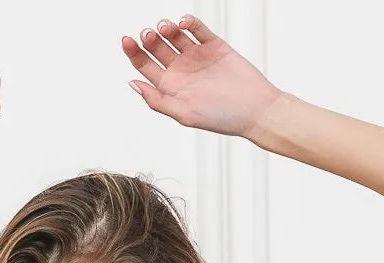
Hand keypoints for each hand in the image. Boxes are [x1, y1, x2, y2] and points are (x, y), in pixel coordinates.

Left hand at [122, 14, 282, 138]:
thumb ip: (157, 100)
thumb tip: (133, 84)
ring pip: (175, 36)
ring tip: (165, 27)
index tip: (127, 41)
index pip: (145, 66)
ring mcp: (197, 57)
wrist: (255, 109)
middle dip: (149, 38)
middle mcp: (181, 71)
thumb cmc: (223, 118)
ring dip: (166, 28)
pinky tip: (183, 23)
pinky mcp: (214, 45)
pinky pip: (197, 29)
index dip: (133, 53)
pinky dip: (189, 23)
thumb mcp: (184, 113)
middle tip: (148, 34)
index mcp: (170, 88)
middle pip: (156, 48)